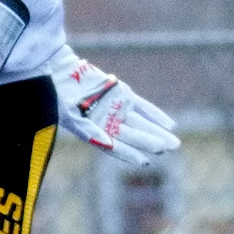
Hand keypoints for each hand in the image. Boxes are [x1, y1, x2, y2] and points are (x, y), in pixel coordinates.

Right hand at [50, 47, 180, 167]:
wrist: (60, 72)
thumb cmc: (59, 97)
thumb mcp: (71, 115)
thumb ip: (88, 129)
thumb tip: (105, 142)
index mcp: (94, 132)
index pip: (115, 146)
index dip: (130, 154)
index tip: (145, 161)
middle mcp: (108, 124)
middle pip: (133, 136)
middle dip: (150, 142)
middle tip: (168, 148)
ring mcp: (118, 109)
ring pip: (141, 124)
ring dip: (157, 132)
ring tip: (174, 143)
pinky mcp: (124, 96)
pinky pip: (144, 108)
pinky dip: (156, 116)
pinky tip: (170, 125)